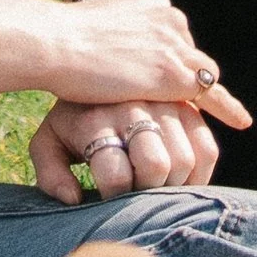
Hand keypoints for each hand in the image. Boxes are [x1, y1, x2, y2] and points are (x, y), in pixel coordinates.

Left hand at [31, 96, 228, 203]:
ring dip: (173, 184)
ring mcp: (164, 102)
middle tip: (137, 192)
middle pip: (156, 165)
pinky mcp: (188, 102)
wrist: (90, 58)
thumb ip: (50, 174)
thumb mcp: (48, 141)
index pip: (116, 176)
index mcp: (96, 120)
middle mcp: (133, 107)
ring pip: (185, 158)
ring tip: (156, 186)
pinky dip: (201, 172)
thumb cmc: (71, 117)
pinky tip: (183, 179)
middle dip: (148, 191)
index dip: (114, 197)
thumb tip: (75, 198)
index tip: (108, 197)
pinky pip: (209, 147)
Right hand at [42, 0, 252, 141]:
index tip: (169, 75)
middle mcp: (170, 18)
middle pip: (190, 52)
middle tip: (181, 100)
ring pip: (202, 72)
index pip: (174, 35)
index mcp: (153, 1)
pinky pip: (210, 93)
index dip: (172, 57)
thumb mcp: (99, 23)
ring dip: (201, 94)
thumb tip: (114, 49)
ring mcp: (175, 45)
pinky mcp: (174, 75)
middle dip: (187, 74)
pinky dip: (228, 107)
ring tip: (217, 117)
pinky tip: (242, 121)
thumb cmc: (63, 38)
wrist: (57, 41)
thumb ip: (118, 34)